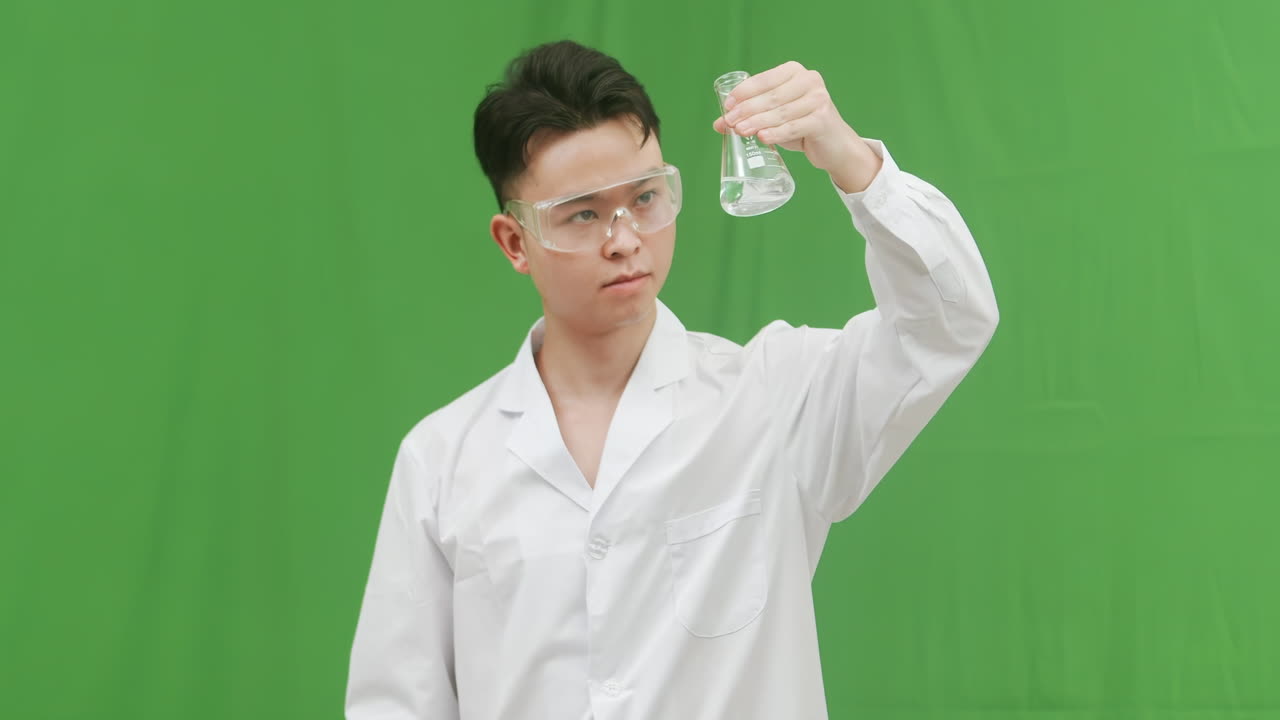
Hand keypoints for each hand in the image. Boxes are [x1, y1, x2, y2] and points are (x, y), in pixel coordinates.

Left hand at [713, 61, 881, 192]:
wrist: (833, 145)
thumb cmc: (801, 126)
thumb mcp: (774, 117)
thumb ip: (750, 116)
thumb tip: (719, 123)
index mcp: (795, 72)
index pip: (764, 79)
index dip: (744, 92)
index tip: (727, 106)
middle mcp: (809, 80)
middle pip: (771, 96)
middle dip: (747, 109)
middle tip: (729, 122)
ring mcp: (818, 99)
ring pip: (780, 112)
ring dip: (758, 122)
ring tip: (740, 131)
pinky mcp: (822, 120)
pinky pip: (794, 127)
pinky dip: (776, 133)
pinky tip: (762, 138)